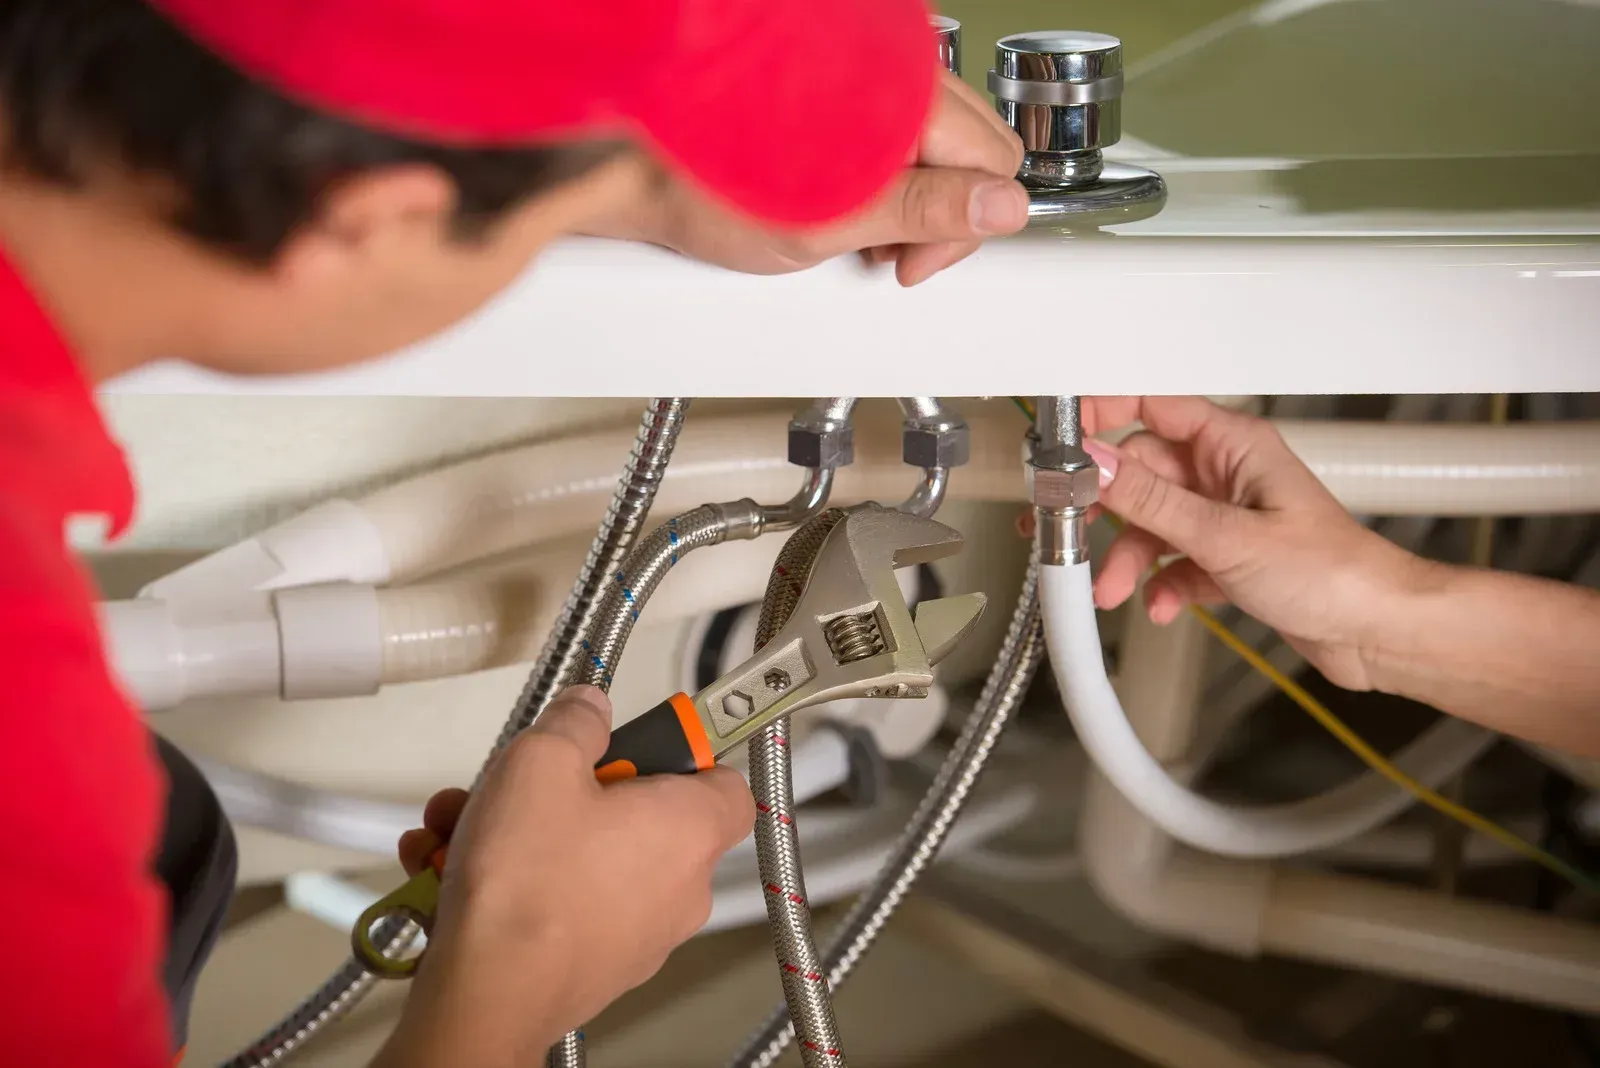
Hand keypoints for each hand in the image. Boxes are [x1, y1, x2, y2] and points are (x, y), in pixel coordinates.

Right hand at [378, 686, 753, 1066]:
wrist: (487, 993)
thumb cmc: (528, 883)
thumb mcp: (543, 762)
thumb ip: (575, 721)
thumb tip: (590, 708)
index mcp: (690, 829)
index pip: (724, 779)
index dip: (682, 750)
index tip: (637, 736)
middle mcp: (680, 887)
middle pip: (638, 814)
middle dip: (569, 789)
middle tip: (525, 781)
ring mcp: (640, 933)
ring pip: (587, 856)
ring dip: (524, 833)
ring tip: (466, 825)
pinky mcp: (595, 964)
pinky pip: (562, 902)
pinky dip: (516, 881)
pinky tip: (454, 869)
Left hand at [592, 70, 1026, 285]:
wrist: (635, 167)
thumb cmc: (710, 185)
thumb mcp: (830, 220)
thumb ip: (925, 210)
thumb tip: (1002, 208)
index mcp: (904, 91)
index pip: (995, 162)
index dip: (960, 229)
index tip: (911, 264)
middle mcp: (892, 67)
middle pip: (975, 147)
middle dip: (943, 212)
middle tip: (888, 253)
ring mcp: (867, 74)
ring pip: (938, 142)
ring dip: (912, 197)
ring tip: (858, 230)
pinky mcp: (842, 90)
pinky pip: (895, 133)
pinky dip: (882, 175)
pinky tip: (843, 201)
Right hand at [1080, 397, 1427, 692]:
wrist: (1379, 631)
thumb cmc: (1336, 572)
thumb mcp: (1225, 535)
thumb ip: (1150, 500)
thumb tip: (1094, 463)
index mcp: (1233, 444)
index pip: (1150, 406)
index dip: (1101, 415)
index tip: (1062, 441)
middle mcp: (1226, 473)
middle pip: (1139, 473)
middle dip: (1104, 508)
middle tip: (1066, 529)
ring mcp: (1226, 516)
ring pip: (1151, 522)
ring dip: (1127, 556)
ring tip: (1113, 587)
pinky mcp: (1227, 557)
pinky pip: (1173, 560)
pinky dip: (1160, 583)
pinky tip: (1162, 603)